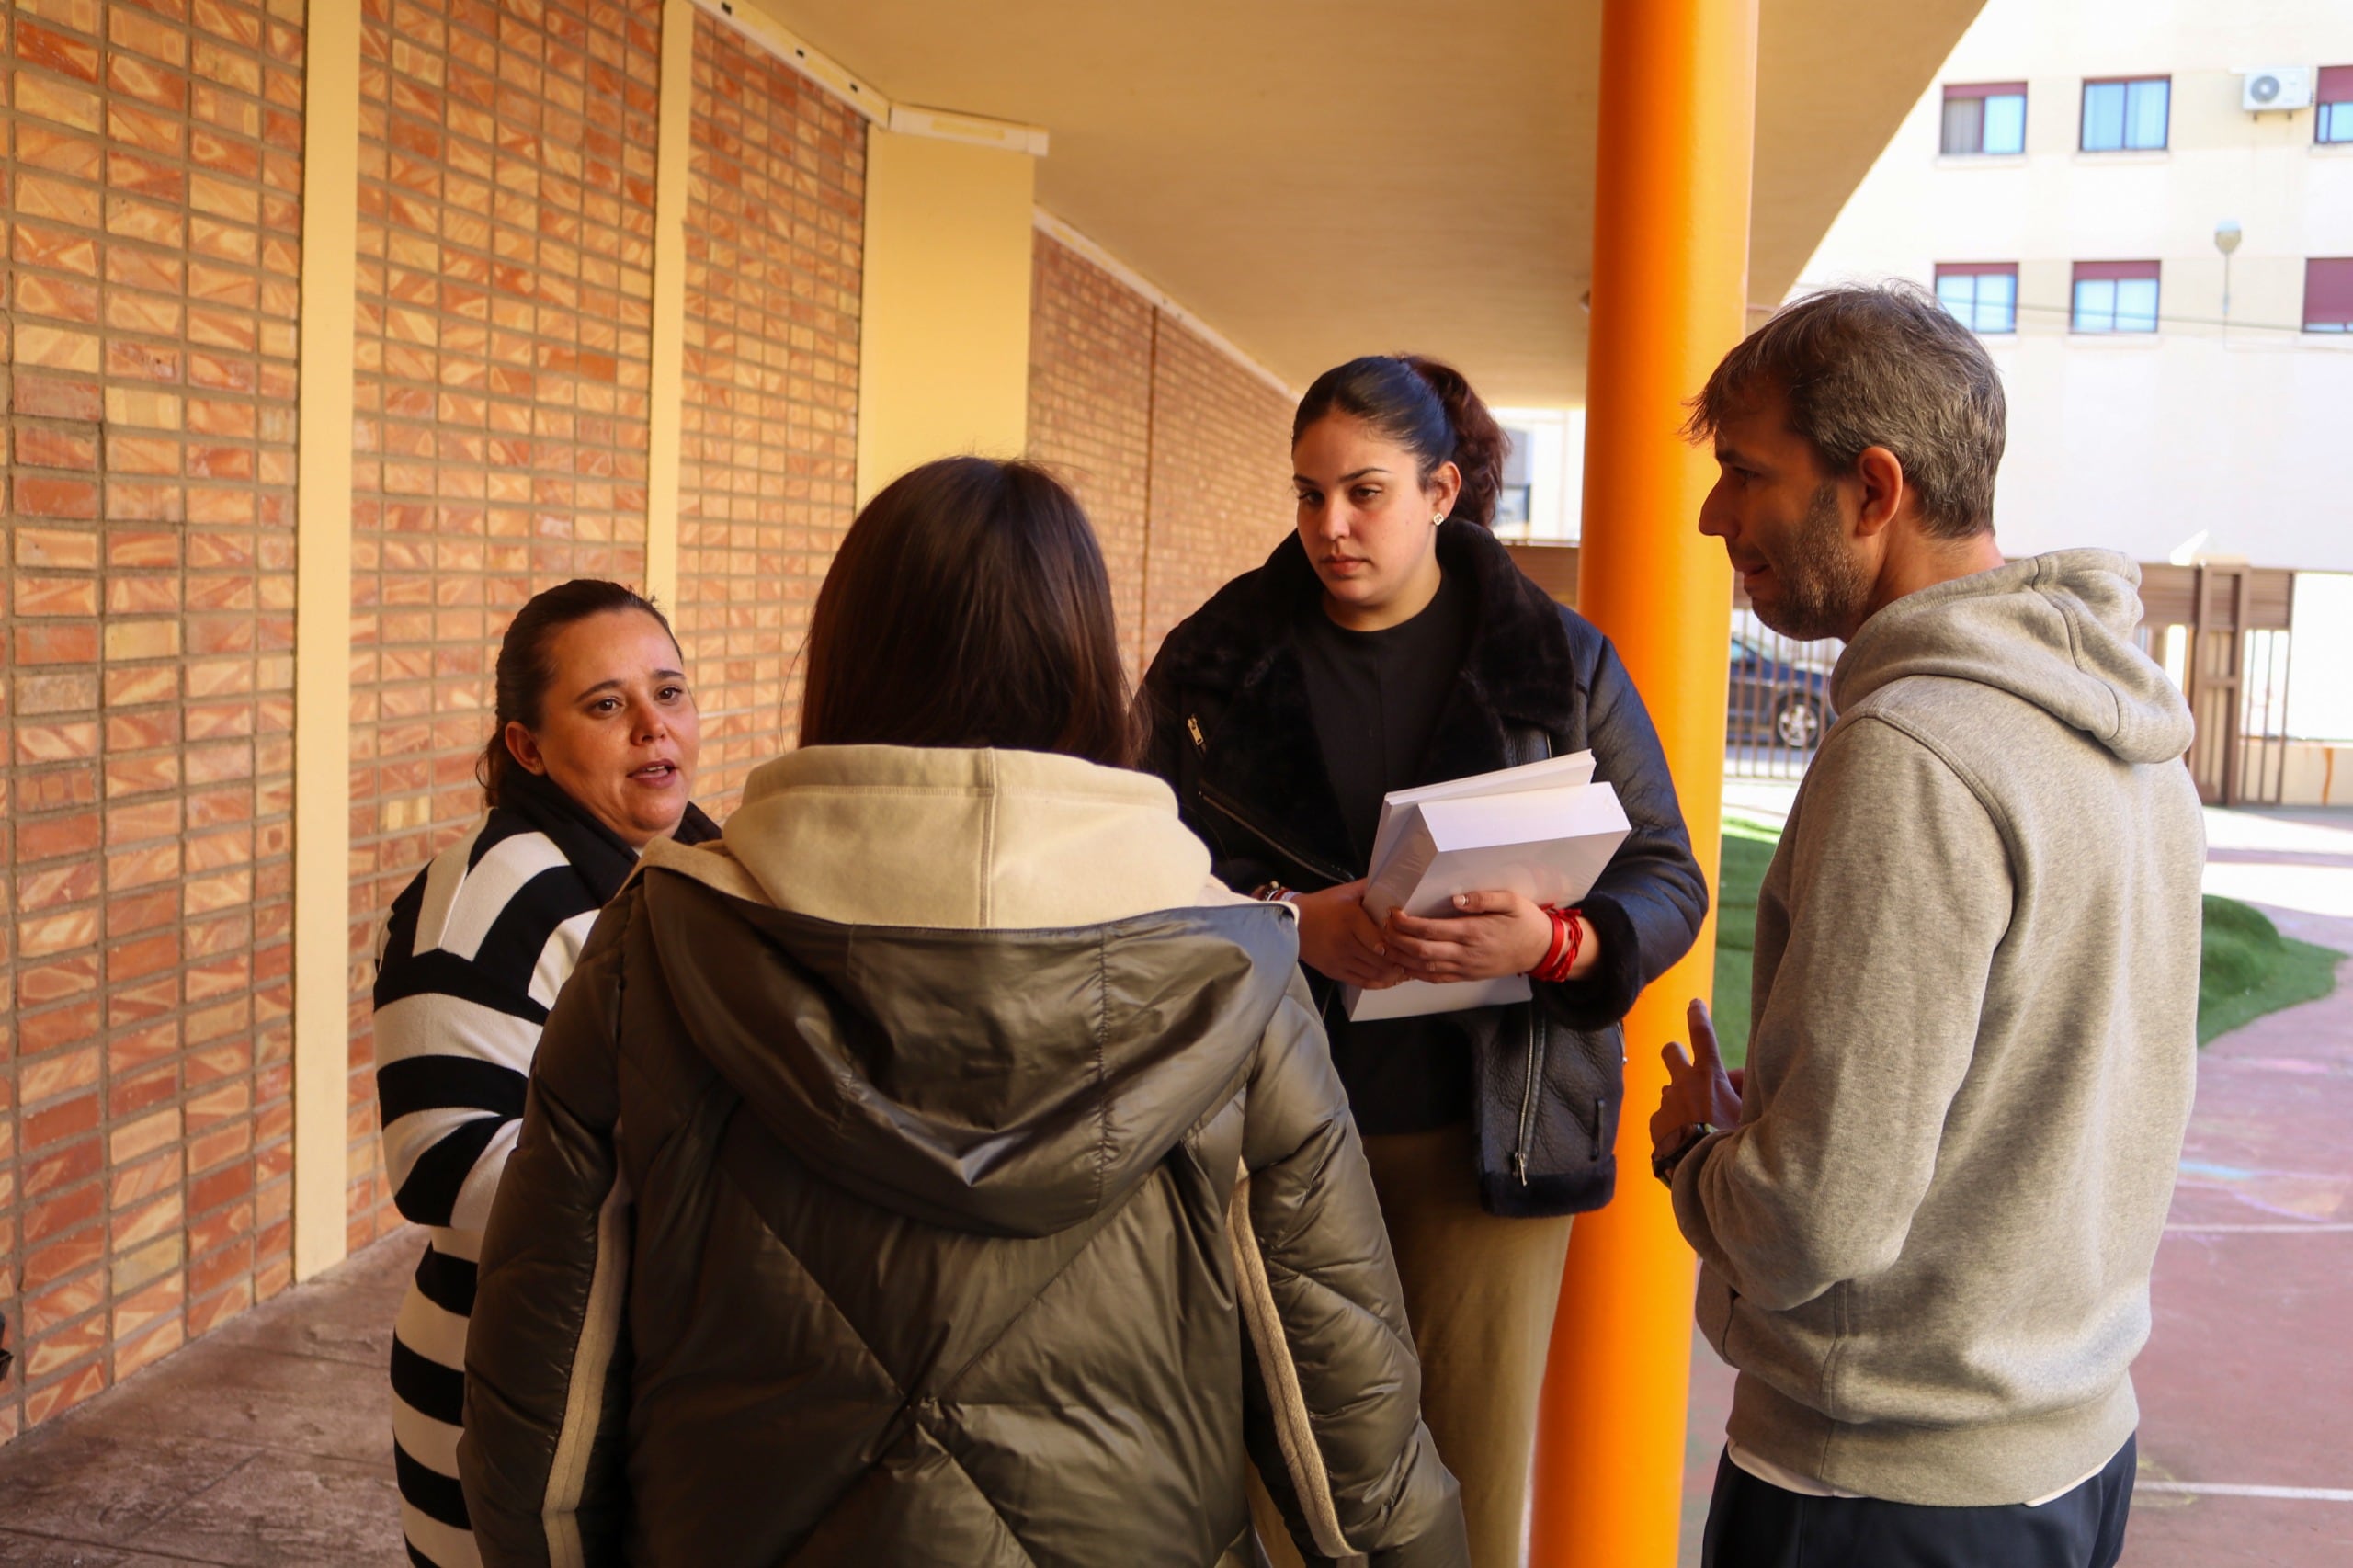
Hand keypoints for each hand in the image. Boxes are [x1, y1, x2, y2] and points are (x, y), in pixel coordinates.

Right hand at [1291, 880, 1408, 989]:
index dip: (1398, 946)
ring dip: (1392, 974)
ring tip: (1406, 971)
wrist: (1292, 922)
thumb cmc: (1323, 905)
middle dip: (1400, 962)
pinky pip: (1361, 982)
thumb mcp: (1346, 892)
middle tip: (1415, 962)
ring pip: (1373, 972)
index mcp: (1351, 919)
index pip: (1381, 939)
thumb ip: (1369, 887)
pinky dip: (1379, 983)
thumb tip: (1394, 881)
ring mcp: (1339, 959)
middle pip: (1380, 959)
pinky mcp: (1334, 971)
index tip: (1411, 945)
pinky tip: (1390, 980)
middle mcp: (1345, 941)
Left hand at [1383, 889, 1567, 983]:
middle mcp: (1466, 953)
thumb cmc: (1526, 921)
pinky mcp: (1467, 976)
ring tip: (1384, 946)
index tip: (1393, 913)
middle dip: (1397, 941)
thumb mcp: (1511, 901)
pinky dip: (1416, 973)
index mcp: (1473, 932)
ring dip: (1401, 958)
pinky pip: (1436, 978)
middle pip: (1421, 951)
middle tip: (1382, 928)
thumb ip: (1483, 898)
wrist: (1542, 950)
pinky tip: (1402, 965)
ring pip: (1424, 968)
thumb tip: (1456, 899)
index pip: (1431, 929)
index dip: (1407, 923)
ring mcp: (1465, 968)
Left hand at [1650, 999, 1742, 1160]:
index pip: (1702, 1035)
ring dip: (1680, 1100)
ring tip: (1698, 1123)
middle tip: (1685, 1064)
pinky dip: (1673, 1124)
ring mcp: (1666, 1103)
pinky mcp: (1655, 1123)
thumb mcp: (1750, 1112)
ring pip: (1670, 1091)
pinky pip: (1664, 1118)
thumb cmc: (1733, 1140)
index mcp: (1708, 1076)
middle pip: (1671, 1051)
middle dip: (1676, 1053)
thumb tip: (1737, 1080)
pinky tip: (1686, 1140)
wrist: (1703, 1169)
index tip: (1693, 1004)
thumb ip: (1744, 1090)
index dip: (1697, 1015)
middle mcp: (1683, 1083)